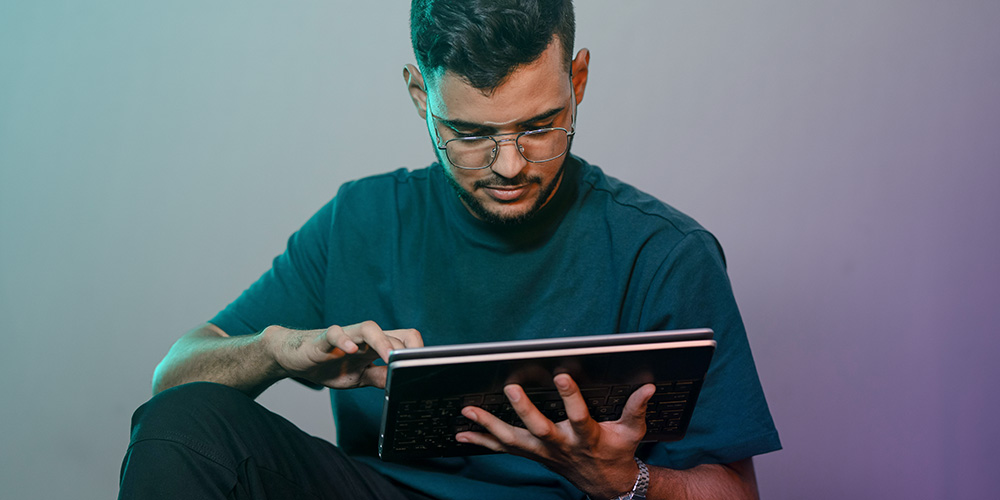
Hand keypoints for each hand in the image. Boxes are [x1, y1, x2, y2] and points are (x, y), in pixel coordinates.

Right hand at [264, 321, 421, 388]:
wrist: (296, 358)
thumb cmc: (329, 365)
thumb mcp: (359, 377)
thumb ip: (380, 377)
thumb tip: (401, 383)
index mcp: (375, 346)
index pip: (404, 339)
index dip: (417, 350)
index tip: (425, 366)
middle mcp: (364, 338)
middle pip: (393, 333)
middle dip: (404, 350)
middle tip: (410, 366)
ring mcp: (345, 336)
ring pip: (369, 328)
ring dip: (382, 340)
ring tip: (389, 356)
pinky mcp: (323, 339)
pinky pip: (335, 333)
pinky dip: (344, 340)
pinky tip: (351, 350)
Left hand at [456, 373, 655, 498]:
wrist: (604, 483)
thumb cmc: (617, 452)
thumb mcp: (632, 432)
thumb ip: (636, 409)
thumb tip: (647, 386)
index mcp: (586, 436)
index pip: (578, 415)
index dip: (570, 396)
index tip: (562, 374)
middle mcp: (561, 445)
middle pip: (539, 429)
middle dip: (523, 410)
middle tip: (510, 389)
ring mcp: (543, 452)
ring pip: (513, 441)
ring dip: (489, 426)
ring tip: (468, 411)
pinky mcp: (531, 454)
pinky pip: (502, 450)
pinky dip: (481, 441)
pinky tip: (462, 433)